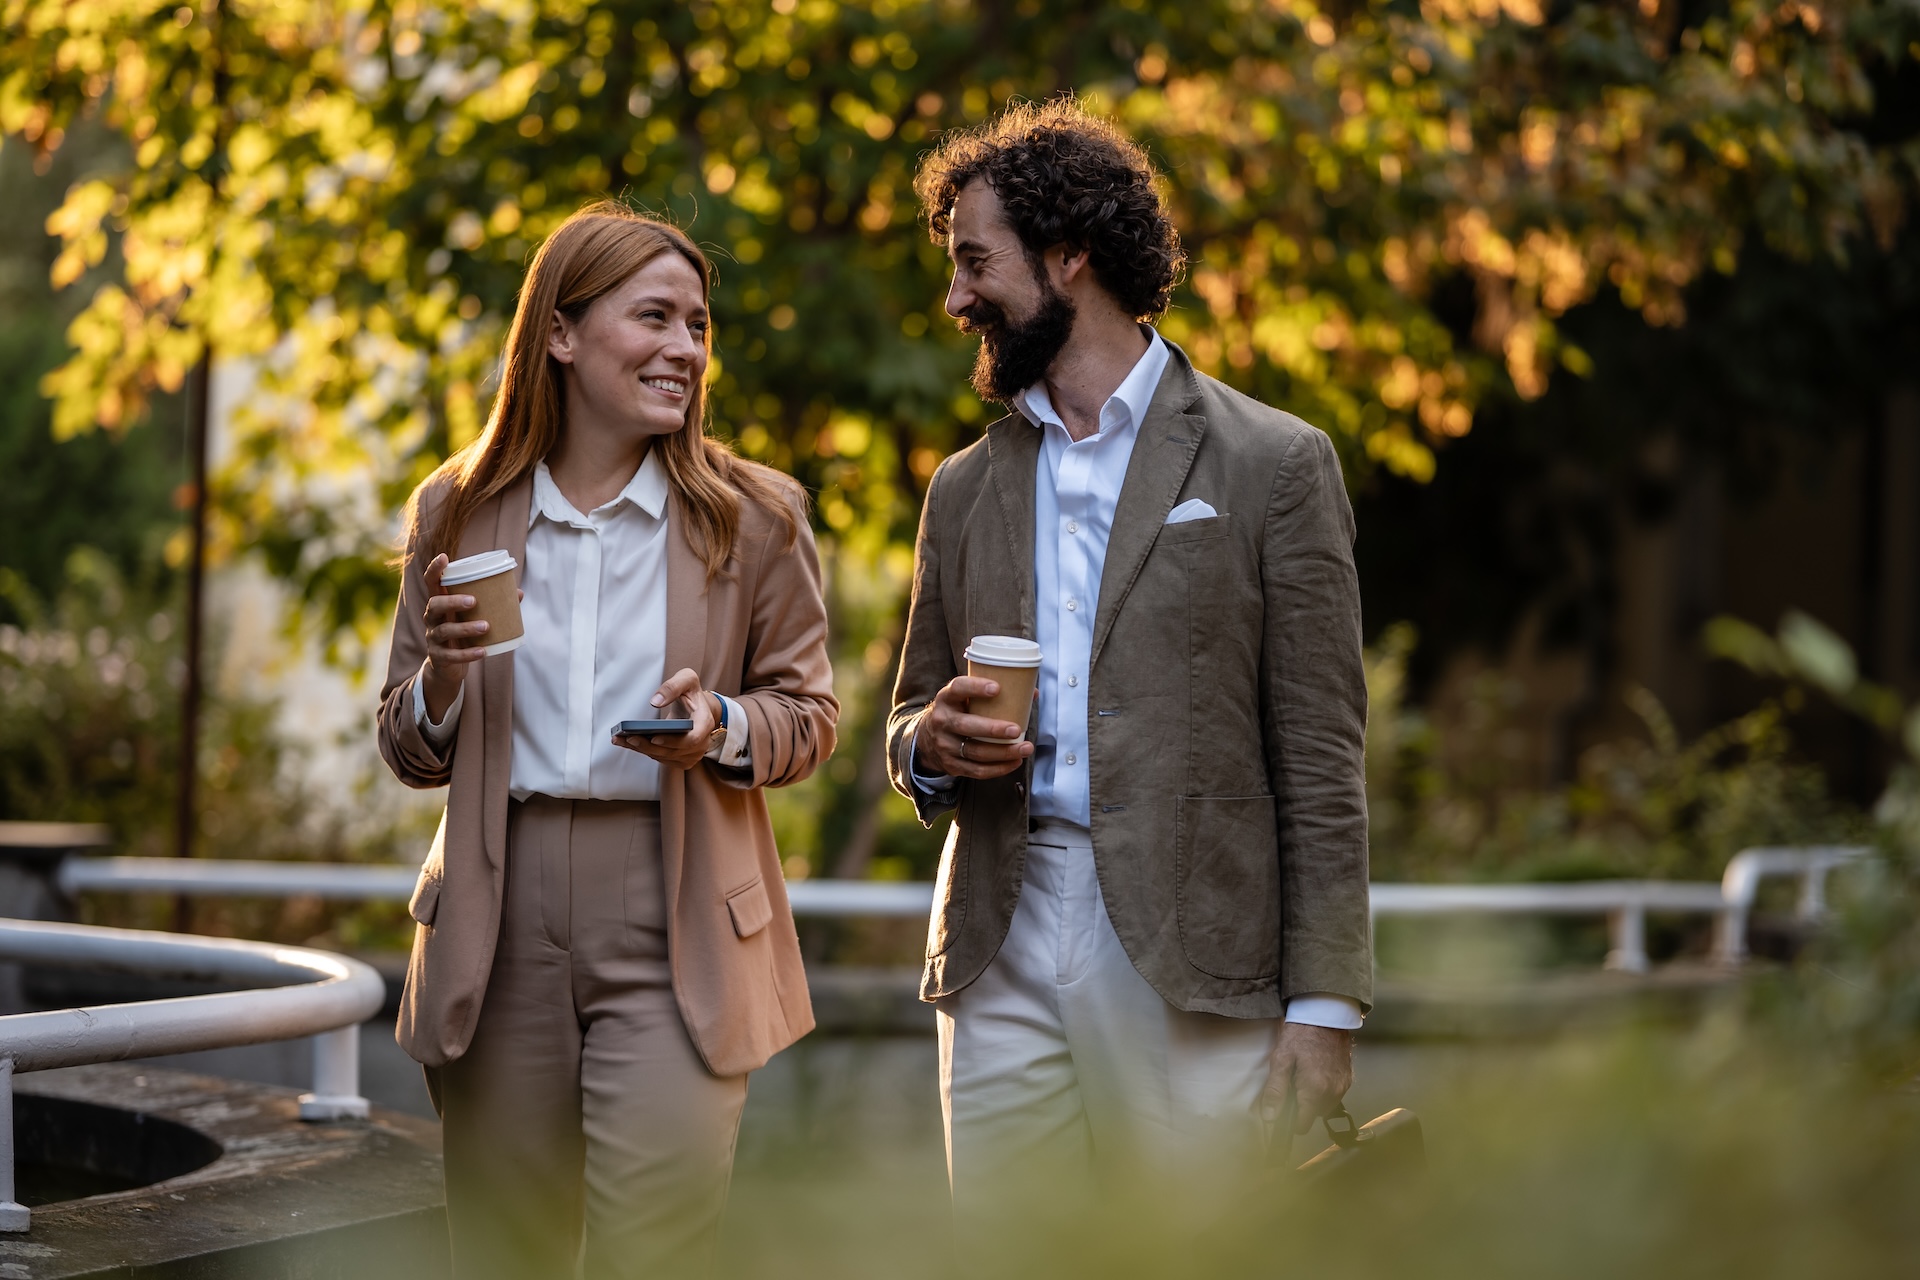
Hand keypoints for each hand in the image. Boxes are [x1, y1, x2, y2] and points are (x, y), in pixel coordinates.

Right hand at [420, 553, 487, 721]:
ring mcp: (432, 638)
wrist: (448, 667)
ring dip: (465, 628)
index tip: (443, 557)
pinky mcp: (438, 657)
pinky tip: (483, 652)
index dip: (434, 569)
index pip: (431, 583)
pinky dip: (468, 654)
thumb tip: (518, 593)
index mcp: (440, 603)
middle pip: (434, 605)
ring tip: (486, 626)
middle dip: (452, 602)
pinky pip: (451, 655)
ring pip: (444, 630)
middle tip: (474, 601)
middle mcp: (432, 618)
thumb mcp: (472, 617)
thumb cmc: (462, 633)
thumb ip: (492, 604)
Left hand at [612, 667, 721, 770]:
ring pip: (665, 757)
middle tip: (630, 737)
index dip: (673, 741)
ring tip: (622, 739)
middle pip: (674, 751)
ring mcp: (691, 753)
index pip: (692, 739)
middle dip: (650, 746)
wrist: (695, 707)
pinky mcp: (680, 759)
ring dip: (643, 750)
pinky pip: (661, 759)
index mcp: (704, 723)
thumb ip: (672, 687)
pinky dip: (644, 751)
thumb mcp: (686, 679)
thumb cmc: (691, 693)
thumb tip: (656, 702)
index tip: (654, 737)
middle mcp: (701, 743)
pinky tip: (627, 743)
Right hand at [911, 676, 1033, 779]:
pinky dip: (998, 768)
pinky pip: (977, 770)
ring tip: (1025, 748)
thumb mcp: (963, 697)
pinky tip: (1015, 762)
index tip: (997, 688)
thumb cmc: (957, 712)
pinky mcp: (951, 765)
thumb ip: (991, 694)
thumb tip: (1030, 693)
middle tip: (1016, 730)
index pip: (958, 688)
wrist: (927, 738)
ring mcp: (945, 745)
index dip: (975, 687)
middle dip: (993, 729)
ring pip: (975, 752)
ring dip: (1003, 752)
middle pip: (966, 726)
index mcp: (946, 698)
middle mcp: (942, 721)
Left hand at [1261, 1023, 1353, 1135]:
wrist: (1325, 1013)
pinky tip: (1316, 1072)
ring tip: (1304, 1075)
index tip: (1283, 1109)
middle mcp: (1333, 1092)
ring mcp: (1343, 1086)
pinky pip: (1334, 1095)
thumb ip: (1275, 1091)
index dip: (1290, 1120)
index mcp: (1315, 1089)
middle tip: (1293, 1082)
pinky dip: (1324, 1089)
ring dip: (1314, 1098)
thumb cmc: (1301, 1033)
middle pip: (1314, 1116)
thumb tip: (1270, 1117)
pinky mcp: (1348, 1079)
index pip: (1303, 1125)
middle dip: (1302, 1106)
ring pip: (1325, 1107)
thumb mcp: (1281, 1059)